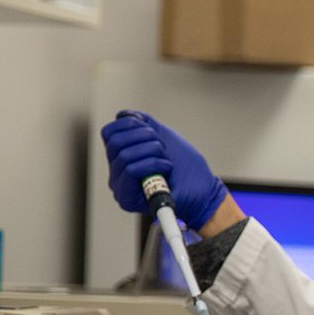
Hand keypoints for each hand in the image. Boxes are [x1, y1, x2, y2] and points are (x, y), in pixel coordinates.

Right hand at [101, 111, 227, 230]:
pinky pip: (131, 170)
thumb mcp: (165, 139)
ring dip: (152, 152)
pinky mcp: (127, 199)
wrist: (204, 193)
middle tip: (162, 147)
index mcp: (122, 157)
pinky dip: (153, 164)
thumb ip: (145, 125)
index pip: (109, 134)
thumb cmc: (188, 170)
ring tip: (167, 159)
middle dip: (144, 137)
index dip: (128, 124)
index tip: (151, 129)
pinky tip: (167, 169)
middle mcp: (117, 173)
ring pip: (124, 156)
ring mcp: (121, 187)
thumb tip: (123, 115)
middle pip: (115, 142)